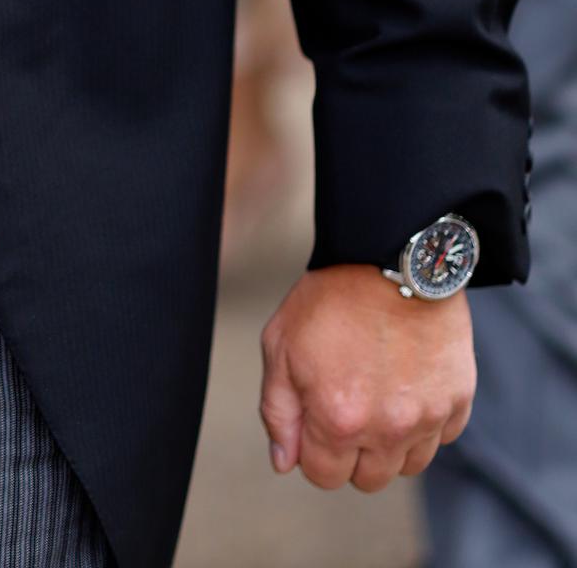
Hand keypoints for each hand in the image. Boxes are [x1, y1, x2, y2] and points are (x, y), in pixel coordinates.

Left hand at [258, 265, 473, 491]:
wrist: (390, 257)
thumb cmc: (331, 297)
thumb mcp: (280, 346)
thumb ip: (278, 411)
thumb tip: (283, 461)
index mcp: (338, 420)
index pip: (323, 476)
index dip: (312, 452)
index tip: (314, 423)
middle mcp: (388, 430)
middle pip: (367, 480)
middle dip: (350, 453)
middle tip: (345, 406)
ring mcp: (429, 418)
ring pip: (407, 466)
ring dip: (389, 445)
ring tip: (376, 397)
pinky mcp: (458, 402)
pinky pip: (441, 438)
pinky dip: (423, 424)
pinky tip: (405, 386)